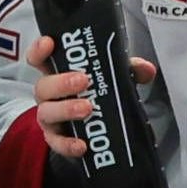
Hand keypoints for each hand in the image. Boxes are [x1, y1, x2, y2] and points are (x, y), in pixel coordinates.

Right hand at [22, 31, 159, 162]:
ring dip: (66, 109)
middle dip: (61, 82)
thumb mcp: (114, 77)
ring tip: (87, 108)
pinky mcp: (56, 139)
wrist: (93, 129)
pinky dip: (68, 144)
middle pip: (43, 86)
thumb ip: (129, 70)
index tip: (49, 43)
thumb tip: (146, 69)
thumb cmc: (97, 93)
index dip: (40, 49)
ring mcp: (50, 117)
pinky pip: (57, 143)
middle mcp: (49, 94)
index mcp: (58, 73)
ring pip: (46, 112)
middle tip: (83, 80)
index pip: (40, 58)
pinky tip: (82, 144)